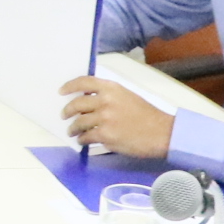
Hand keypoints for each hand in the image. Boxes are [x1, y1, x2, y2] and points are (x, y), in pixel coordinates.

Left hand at [58, 75, 174, 157]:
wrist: (161, 133)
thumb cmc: (147, 115)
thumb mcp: (127, 97)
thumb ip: (109, 97)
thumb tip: (89, 103)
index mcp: (112, 88)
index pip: (84, 82)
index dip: (70, 86)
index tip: (61, 92)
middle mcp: (106, 100)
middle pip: (77, 104)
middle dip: (67, 111)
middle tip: (64, 115)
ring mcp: (104, 118)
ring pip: (79, 123)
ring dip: (73, 128)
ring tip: (72, 132)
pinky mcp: (105, 134)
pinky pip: (86, 137)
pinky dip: (82, 140)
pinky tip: (83, 141)